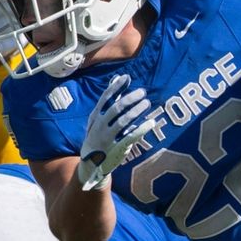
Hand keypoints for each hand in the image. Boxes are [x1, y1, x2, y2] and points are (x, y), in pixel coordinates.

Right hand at [78, 74, 154, 190]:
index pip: (105, 98)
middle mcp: (100, 125)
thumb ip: (110, 101)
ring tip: (147, 103)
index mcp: (96, 116)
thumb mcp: (99, 119)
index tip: (127, 77)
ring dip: (136, 111)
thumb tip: (118, 80)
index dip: (116, 87)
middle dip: (129, 99)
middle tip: (142, 92)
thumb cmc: (98, 136)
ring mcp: (108, 137)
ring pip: (123, 121)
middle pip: (115, 108)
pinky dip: (141, 129)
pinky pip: (130, 137)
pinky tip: (151, 122)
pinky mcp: (116, 148)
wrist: (90, 163)